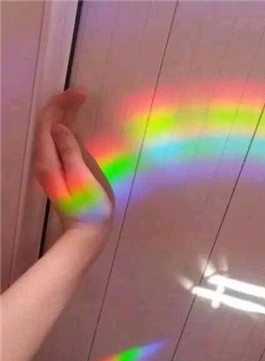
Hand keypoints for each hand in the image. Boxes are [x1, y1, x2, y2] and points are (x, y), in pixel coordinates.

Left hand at [35, 88, 112, 235]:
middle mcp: (47, 160)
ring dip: (65, 114)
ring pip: (54, 132)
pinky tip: (77, 123)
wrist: (86, 232)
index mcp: (49, 161)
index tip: (82, 94)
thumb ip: (70, 152)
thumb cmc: (88, 208)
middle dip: (64, 105)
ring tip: (80, 101)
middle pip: (49, 125)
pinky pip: (61, 142)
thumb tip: (60, 127)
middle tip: (83, 94)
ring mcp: (53, 165)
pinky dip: (69, 127)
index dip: (63, 105)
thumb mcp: (81, 179)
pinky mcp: (62, 169)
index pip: (49, 123)